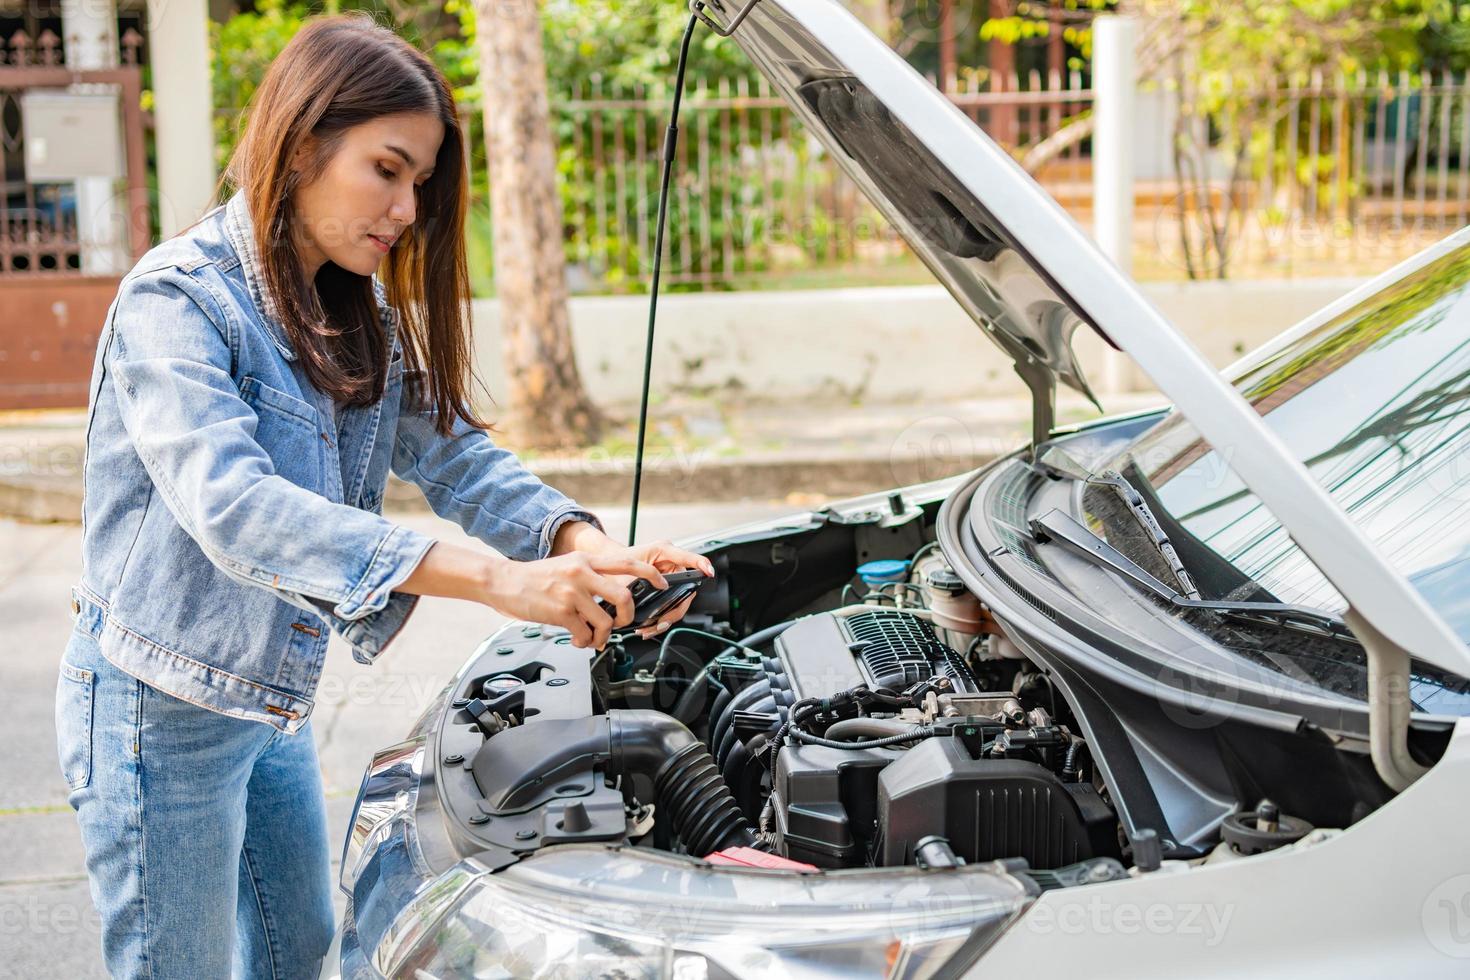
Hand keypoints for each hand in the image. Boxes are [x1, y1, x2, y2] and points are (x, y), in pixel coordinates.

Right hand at [479, 550, 666, 649]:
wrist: (503, 581)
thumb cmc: (534, 578)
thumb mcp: (567, 567)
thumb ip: (590, 578)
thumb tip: (610, 602)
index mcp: (587, 561)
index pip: (628, 562)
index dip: (650, 574)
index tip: (661, 584)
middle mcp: (582, 573)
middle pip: (624, 596)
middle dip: (628, 616)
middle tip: (620, 624)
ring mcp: (572, 592)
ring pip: (605, 621)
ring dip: (602, 636)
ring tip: (592, 638)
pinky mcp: (560, 611)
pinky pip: (584, 633)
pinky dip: (584, 641)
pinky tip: (576, 639)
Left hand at [616, 539, 714, 639]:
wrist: (609, 565)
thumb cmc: (618, 560)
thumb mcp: (629, 568)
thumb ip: (645, 578)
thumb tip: (658, 594)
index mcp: (664, 551)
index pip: (689, 557)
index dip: (701, 564)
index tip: (709, 572)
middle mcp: (670, 563)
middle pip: (685, 590)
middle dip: (674, 611)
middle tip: (661, 622)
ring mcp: (670, 576)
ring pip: (679, 602)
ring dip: (666, 618)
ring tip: (651, 628)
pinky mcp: (666, 588)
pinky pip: (671, 604)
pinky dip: (661, 618)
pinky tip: (650, 626)